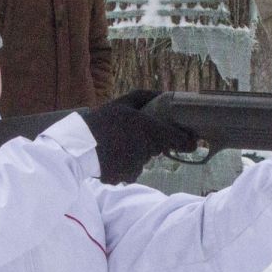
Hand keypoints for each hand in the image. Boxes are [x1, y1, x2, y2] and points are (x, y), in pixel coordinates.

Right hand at [80, 89, 199, 184]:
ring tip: (116, 144)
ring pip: (143, 159)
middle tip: (131, 134)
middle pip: (157, 148)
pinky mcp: (127, 177)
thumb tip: (166, 94)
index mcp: (149, 130)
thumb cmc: (102, 121)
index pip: (178, 140)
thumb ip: (146, 97)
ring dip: (135, 153)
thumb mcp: (122, 102)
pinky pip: (131, 171)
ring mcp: (137, 165)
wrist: (78, 148)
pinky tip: (112, 156)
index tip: (193, 142)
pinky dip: (124, 165)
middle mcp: (147, 149)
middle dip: (150, 142)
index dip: (187, 142)